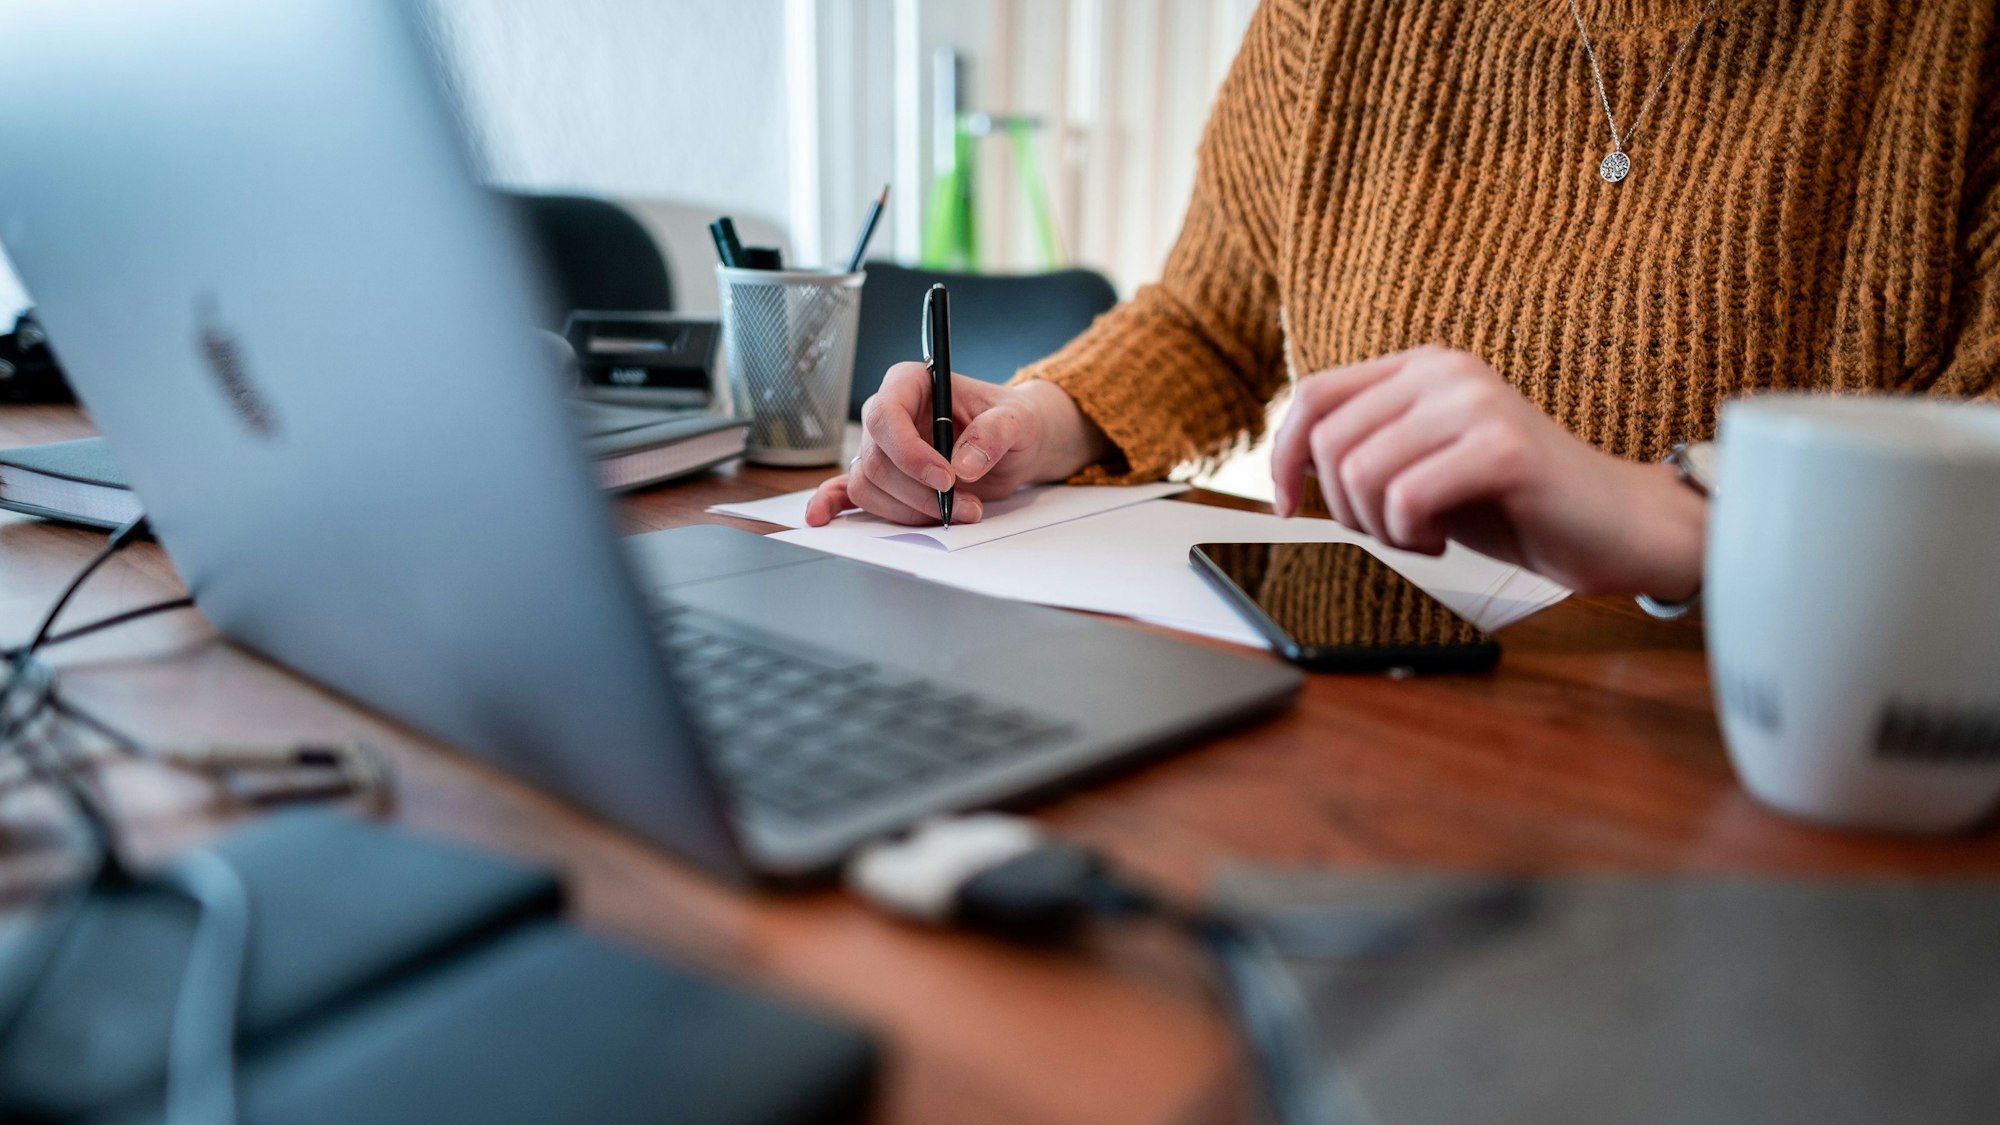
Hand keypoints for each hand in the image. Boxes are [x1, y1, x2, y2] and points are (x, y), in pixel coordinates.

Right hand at [805, 366, 1108, 525]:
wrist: (1015, 445)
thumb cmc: (1013, 421)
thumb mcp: (1018, 420)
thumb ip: (996, 433)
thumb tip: (964, 463)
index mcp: (912, 384)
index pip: (886, 415)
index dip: (909, 452)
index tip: (946, 478)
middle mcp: (890, 415)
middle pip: (877, 459)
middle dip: (918, 492)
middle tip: (965, 506)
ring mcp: (883, 448)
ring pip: (869, 485)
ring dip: (909, 510)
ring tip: (957, 513)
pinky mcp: (886, 478)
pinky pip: (849, 491)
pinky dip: (833, 505)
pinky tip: (820, 518)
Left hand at [1269, 346, 1704, 598]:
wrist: (1616, 525)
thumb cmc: (1514, 503)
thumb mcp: (1423, 465)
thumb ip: (1366, 449)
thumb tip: (1287, 464)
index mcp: (1421, 368)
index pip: (1313, 397)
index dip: (1282, 457)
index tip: (1288, 509)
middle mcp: (1445, 371)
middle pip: (1330, 444)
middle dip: (1345, 509)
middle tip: (1396, 531)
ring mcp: (1476, 403)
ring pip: (1362, 474)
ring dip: (1381, 528)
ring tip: (1427, 534)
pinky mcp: (1502, 449)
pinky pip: (1406, 499)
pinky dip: (1412, 537)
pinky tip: (1447, 539)